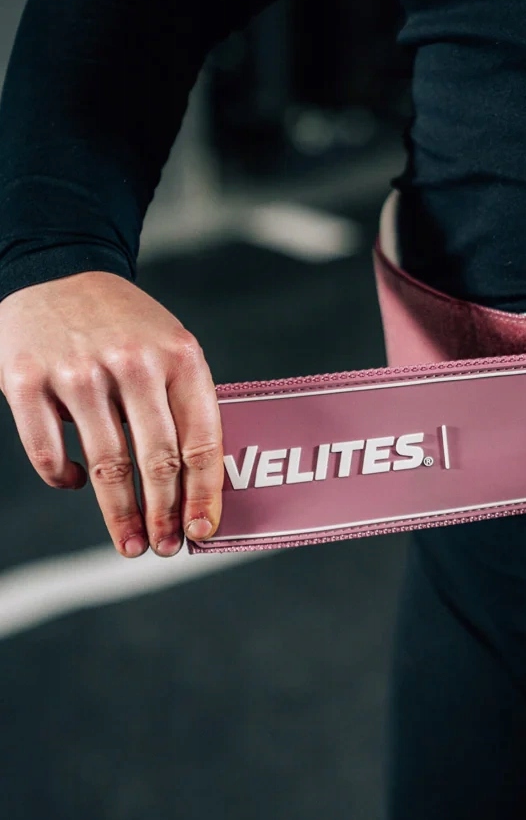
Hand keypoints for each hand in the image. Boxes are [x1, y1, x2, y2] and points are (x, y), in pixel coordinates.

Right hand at [0, 271, 223, 557]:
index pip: (201, 440)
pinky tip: (78, 483)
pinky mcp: (26, 380)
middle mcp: (133, 364)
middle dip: (164, 513)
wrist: (59, 271)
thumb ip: (186, 405)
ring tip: (130, 543)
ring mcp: (77, 372)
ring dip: (120, 513)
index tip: (202, 530)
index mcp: (181, 358)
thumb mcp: (173, 349)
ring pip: (106, 463)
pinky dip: (65, 477)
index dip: (204, 493)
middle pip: (156, 460)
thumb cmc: (128, 327)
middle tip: (165, 548)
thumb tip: (201, 484)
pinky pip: (49, 450)